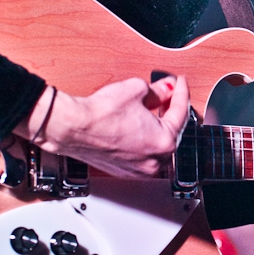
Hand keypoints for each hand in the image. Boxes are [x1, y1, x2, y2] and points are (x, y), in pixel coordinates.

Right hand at [14, 76, 188, 177]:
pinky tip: (140, 126)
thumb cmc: (99, 114)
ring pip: (158, 145)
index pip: (180, 113)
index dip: (181, 93)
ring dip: (159, 127)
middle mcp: (154, 161)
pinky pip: (144, 154)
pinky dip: (145, 140)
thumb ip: (158, 91)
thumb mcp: (137, 90)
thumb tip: (166, 89)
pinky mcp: (125, 171)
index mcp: (164, 142)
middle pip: (172, 131)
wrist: (72, 127)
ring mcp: (139, 169)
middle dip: (172, 110)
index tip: (180, 84)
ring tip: (155, 108)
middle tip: (170, 93)